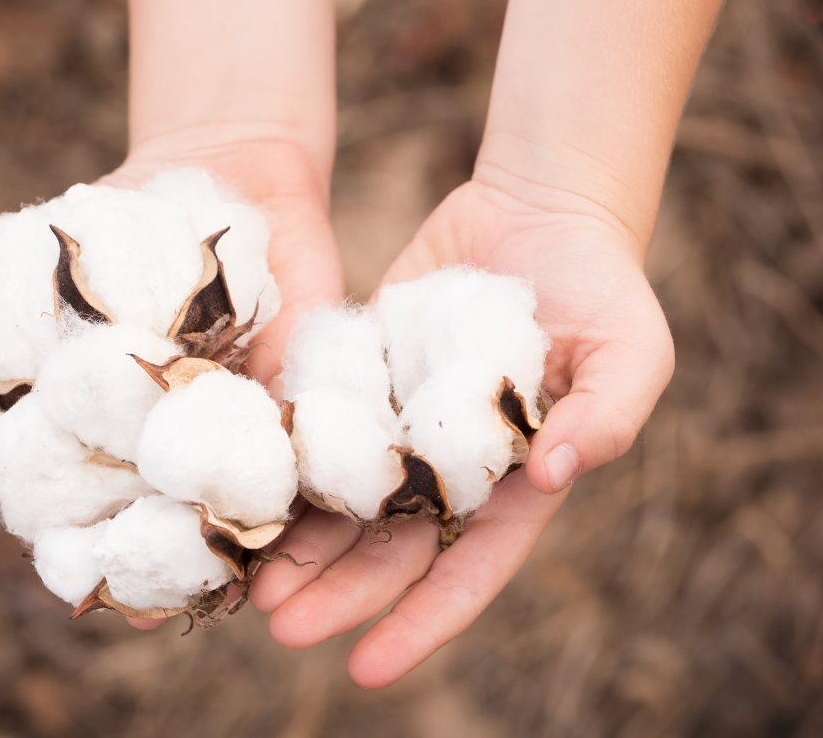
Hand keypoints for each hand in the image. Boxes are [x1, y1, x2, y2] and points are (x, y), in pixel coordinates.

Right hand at [0, 136, 344, 629]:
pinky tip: (298, 522)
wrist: (235, 174)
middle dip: (156, 556)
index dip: (71, 536)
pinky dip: (302, 489)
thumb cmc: (137, 211)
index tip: (69, 571)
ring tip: (228, 580)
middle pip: (157, 514)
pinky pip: (305, 455)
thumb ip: (2, 277)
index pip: (78, 494)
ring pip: (232, 501)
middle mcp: (168, 434)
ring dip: (228, 541)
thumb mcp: (68, 240)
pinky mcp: (298, 400)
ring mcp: (235, 423)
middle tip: (156, 597)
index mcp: (103, 415)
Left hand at [249, 176, 673, 687]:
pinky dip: (289, 463)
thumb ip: (608, 415)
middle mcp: (451, 466)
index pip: (469, 568)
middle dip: (340, 591)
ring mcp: (402, 424)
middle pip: (392, 547)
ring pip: (345, 500)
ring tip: (250, 581)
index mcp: (516, 481)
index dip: (422, 620)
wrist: (537, 211)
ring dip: (301, 544)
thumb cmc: (601, 285)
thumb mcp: (631, 350)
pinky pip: (321, 429)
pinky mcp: (364, 378)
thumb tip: (553, 474)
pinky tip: (247, 492)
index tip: (368, 669)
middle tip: (280, 624)